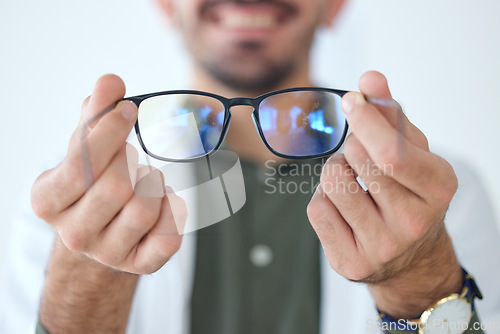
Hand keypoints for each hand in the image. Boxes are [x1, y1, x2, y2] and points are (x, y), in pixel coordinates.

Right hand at [31, 74, 185, 274]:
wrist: (102, 227)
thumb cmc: (92, 179)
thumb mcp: (86, 144)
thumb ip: (96, 113)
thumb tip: (109, 82)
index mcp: (48, 201)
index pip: (80, 166)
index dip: (109, 132)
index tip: (128, 110)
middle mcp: (73, 234)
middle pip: (115, 186)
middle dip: (131, 159)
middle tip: (132, 154)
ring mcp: (108, 254)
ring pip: (144, 209)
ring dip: (153, 182)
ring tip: (145, 177)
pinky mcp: (140, 264)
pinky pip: (169, 236)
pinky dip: (174, 209)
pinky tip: (164, 199)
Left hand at [307, 71, 462, 318]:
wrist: (409, 257)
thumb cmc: (408, 192)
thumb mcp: (412, 152)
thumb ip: (392, 114)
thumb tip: (370, 78)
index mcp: (437, 188)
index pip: (392, 152)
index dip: (367, 120)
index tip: (353, 100)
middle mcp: (413, 222)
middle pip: (357, 160)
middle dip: (351, 145)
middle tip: (360, 154)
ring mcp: (381, 247)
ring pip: (331, 182)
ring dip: (335, 171)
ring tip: (354, 183)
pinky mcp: (351, 262)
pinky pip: (317, 209)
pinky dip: (323, 198)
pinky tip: (344, 208)